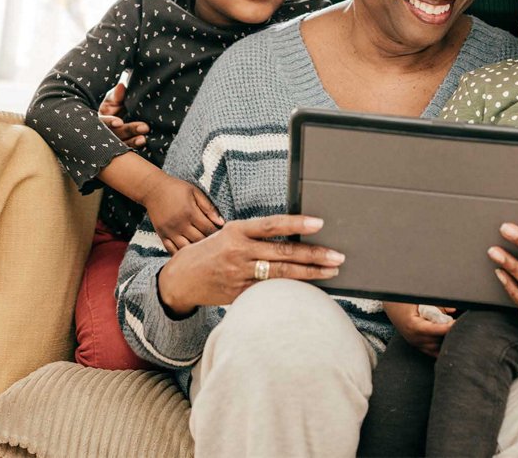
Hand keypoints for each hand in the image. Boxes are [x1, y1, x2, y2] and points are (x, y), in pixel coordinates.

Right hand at [99, 80, 147, 148]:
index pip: (103, 122)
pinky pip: (128, 148)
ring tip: (144, 138)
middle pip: (115, 134)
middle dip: (129, 130)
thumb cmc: (113, 106)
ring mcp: (113, 142)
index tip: (119, 122)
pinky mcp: (123, 146)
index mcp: (100, 120)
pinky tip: (143, 141)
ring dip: (133, 141)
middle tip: (144, 127)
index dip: (110, 122)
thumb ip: (117, 94)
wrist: (120, 114)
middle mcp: (105, 133)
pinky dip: (135, 145)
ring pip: (122, 144)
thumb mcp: (112, 99)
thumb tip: (122, 86)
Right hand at [143, 175, 224, 252]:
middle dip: (210, 243)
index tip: (223, 234)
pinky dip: (181, 254)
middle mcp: (180, 224)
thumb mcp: (195, 192)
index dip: (218, 233)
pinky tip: (189, 255)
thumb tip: (221, 222)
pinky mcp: (162, 235)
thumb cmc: (176, 188)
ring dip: (196, 251)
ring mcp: (170, 231)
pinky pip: (172, 250)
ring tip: (204, 250)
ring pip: (186, 248)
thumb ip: (208, 207)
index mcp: (190, 212)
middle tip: (216, 244)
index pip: (209, 229)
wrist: (152, 189)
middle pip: (199, 240)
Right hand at [157, 215, 344, 315]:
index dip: (297, 224)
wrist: (180, 279)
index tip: (320, 223)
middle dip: (314, 255)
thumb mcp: (227, 234)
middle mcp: (239, 252)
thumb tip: (289, 235)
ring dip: (310, 273)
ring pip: (281, 274)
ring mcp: (239, 275)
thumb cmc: (208, 252)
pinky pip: (270, 292)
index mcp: (237, 231)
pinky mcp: (239, 294)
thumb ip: (254, 235)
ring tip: (331, 271)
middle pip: (283, 253)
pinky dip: (291, 290)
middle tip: (337, 256)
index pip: (272, 225)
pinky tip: (309, 289)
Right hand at [384, 301, 454, 356]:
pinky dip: (441, 347)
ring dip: (446, 341)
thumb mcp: (419, 300)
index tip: (458, 323)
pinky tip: (448, 341)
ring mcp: (416, 344)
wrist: (391, 307)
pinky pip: (433, 352)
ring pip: (437, 348)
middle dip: (450, 334)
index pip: (436, 330)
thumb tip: (454, 310)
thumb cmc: (404, 301)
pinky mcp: (418, 346)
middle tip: (462, 327)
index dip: (448, 327)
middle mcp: (414, 338)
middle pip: (438, 341)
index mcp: (414, 326)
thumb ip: (437, 305)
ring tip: (456, 333)